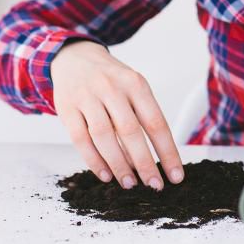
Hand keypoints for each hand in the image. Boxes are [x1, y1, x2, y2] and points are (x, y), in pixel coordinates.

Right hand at [50, 41, 184, 190]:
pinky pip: (80, 139)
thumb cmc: (112, 80)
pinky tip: (105, 174)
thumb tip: (152, 160)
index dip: (167, 152)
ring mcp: (87, 97)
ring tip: (130, 183)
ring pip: (104, 136)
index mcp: (135, 83)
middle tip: (154, 185)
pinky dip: (94, 160)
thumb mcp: (133, 88)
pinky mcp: (67, 108)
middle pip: (130, 131)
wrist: (75, 58)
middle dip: (144, 163)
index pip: (156, 122)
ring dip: (118, 164)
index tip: (176, 175)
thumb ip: (143, 117)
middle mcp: (112, 88)